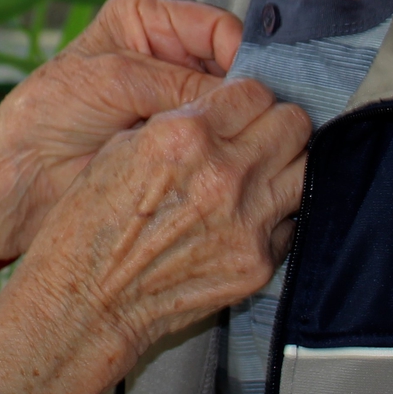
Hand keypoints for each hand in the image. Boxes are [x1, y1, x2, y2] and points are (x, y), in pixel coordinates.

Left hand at [0, 0, 245, 260]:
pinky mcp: (176, 141)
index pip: (219, 28)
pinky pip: (215, 142)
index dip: (241, 56)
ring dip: (232, 127)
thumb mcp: (115, 82)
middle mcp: (166, 54)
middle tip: (254, 124)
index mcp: (147, 20)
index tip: (254, 89)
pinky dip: (220, 152)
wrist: (22, 173)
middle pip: (232, 67)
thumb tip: (243, 97)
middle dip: (242, 95)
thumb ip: (179, 84)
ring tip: (235, 147)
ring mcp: (174, 100)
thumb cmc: (49, 112)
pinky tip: (222, 163)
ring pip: (229, 108)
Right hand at [0, 79, 309, 393]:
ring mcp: (248, 223)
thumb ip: (179, 122)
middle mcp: (225, 175)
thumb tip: (220, 110)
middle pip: (293, 123)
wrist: (87, 301)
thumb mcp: (121, 148)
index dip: (246, 99)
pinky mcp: (258, 264)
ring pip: (305, 169)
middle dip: (275, 124)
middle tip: (255, 137)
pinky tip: (242, 219)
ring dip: (283, 166)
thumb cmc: (91, 222)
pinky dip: (274, 215)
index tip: (237, 110)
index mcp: (185, 135)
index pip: (256, 92)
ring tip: (255, 175)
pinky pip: (291, 221)